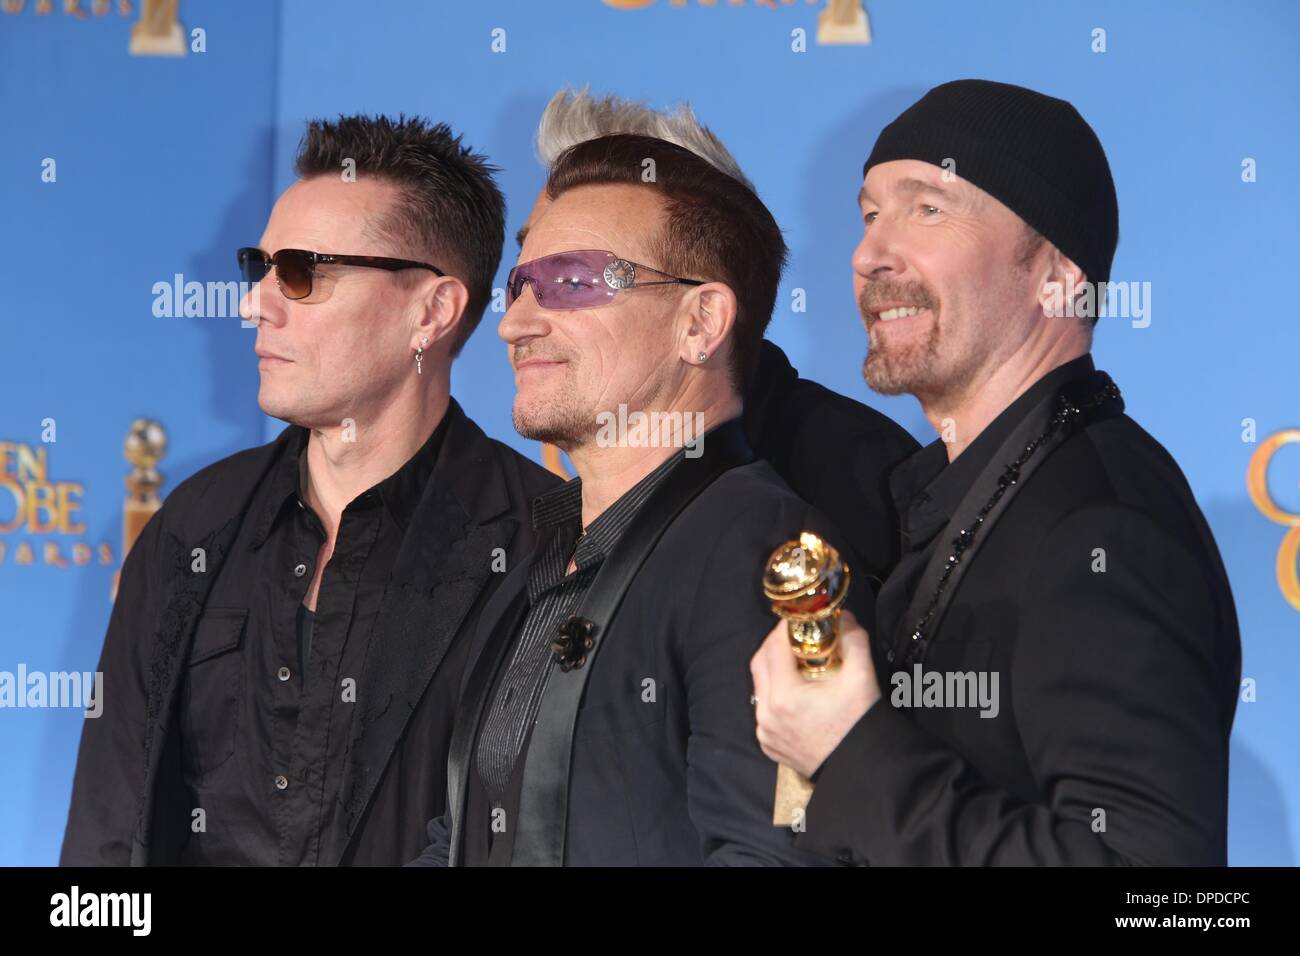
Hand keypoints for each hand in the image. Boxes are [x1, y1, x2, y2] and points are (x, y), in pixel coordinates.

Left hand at [749, 609, 880, 777]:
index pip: (773, 647)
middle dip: (776, 645)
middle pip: (760, 664)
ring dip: (775, 670)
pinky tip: (797, 693)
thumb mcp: (862, 677)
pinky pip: (764, 710)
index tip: (799, 620)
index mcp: (784, 697)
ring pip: (760, 687)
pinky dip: (776, 695)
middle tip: (797, 636)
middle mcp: (767, 715)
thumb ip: (853, 640)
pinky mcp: (769, 745)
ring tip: (799, 664)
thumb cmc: (861, 725)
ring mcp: (765, 733)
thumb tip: (843, 618)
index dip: (785, 628)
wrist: (863, 771)